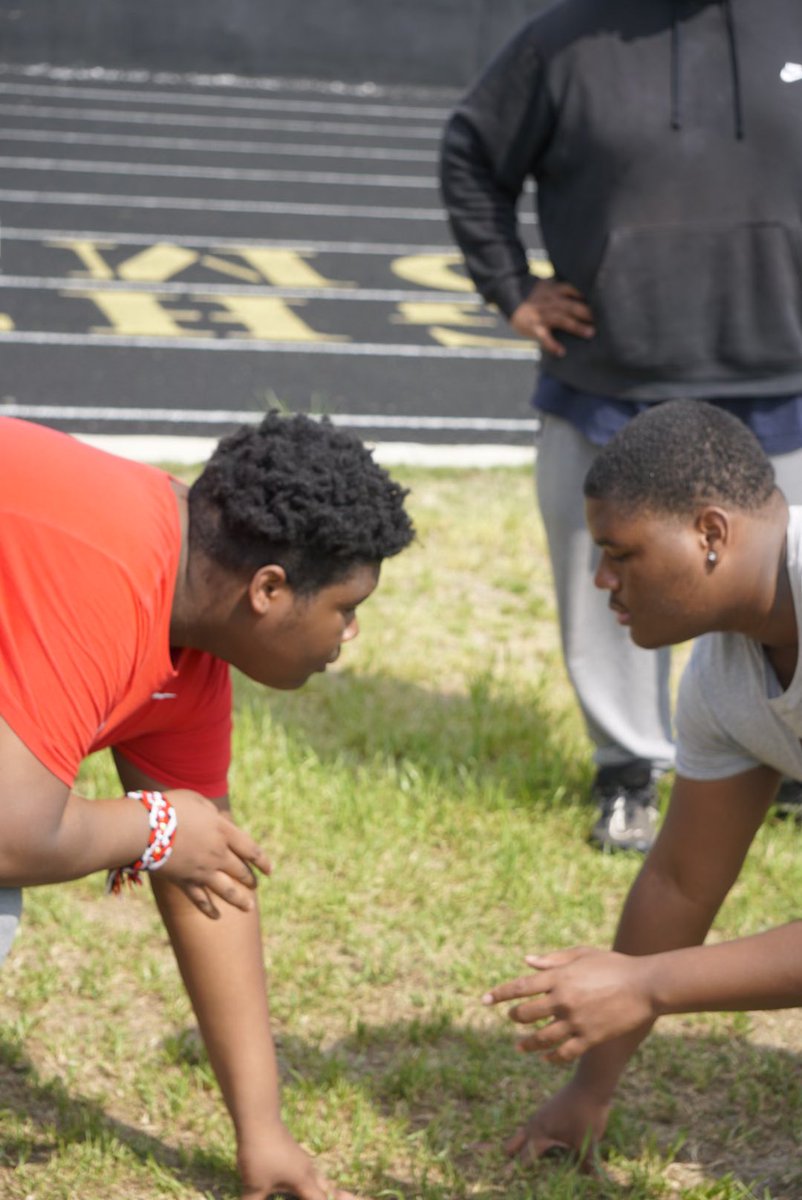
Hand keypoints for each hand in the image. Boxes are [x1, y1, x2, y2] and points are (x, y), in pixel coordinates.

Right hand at [158, 790, 270, 917]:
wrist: (146, 827)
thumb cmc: (171, 807)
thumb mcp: (198, 801)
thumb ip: (212, 813)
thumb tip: (219, 819)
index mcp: (224, 832)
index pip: (250, 849)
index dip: (262, 861)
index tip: (269, 870)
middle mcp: (217, 854)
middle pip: (240, 871)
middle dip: (249, 879)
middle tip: (255, 885)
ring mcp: (202, 871)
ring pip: (226, 890)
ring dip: (239, 900)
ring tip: (248, 907)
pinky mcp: (185, 882)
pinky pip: (200, 900)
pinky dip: (209, 909)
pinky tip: (216, 916)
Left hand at [238, 1119, 357, 1199]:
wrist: (258, 1119)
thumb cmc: (259, 1155)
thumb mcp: (254, 1186)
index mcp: (303, 1180)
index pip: (321, 1198)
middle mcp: (307, 1169)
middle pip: (323, 1186)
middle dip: (326, 1195)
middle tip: (326, 1199)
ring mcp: (300, 1158)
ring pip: (314, 1176)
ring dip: (313, 1188)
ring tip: (304, 1194)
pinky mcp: (291, 1151)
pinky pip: (304, 1170)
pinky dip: (303, 1180)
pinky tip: (290, 1183)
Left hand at [483, 946, 655, 1062]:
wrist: (645, 985)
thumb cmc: (614, 965)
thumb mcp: (582, 954)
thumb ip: (554, 959)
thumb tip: (527, 962)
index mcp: (559, 977)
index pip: (520, 987)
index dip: (499, 994)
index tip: (484, 1000)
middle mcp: (563, 1000)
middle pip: (526, 1014)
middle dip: (515, 1017)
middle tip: (512, 1018)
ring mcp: (576, 1021)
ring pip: (541, 1038)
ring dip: (528, 1043)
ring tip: (520, 1046)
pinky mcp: (590, 1038)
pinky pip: (564, 1053)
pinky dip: (551, 1057)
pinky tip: (546, 1058)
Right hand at [504, 1077, 610, 1169]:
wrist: (590, 1085)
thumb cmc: (586, 1115)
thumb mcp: (587, 1143)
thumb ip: (586, 1164)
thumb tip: (592, 1181)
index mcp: (539, 1134)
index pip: (523, 1158)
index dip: (517, 1171)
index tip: (510, 1179)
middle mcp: (534, 1125)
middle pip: (512, 1144)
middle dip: (511, 1158)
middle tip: (513, 1175)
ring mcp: (539, 1116)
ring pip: (522, 1135)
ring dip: (522, 1148)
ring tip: (526, 1163)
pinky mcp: (547, 1112)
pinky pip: (532, 1129)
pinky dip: (532, 1139)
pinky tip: (544, 1146)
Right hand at [509, 279, 594, 356]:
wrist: (511, 299)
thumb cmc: (535, 296)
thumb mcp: (548, 285)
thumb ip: (563, 288)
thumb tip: (585, 293)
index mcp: (553, 290)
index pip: (571, 289)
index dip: (585, 294)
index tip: (602, 300)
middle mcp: (549, 301)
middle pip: (570, 305)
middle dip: (586, 312)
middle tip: (603, 318)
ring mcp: (541, 315)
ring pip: (561, 320)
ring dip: (576, 326)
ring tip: (590, 333)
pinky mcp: (533, 327)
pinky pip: (544, 337)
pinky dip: (552, 345)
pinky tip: (561, 352)